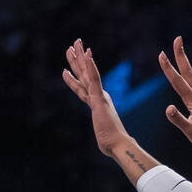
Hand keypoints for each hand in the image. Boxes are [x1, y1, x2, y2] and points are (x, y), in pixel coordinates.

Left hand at [63, 39, 129, 156]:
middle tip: (72, 45)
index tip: (73, 64)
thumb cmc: (113, 144)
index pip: (84, 86)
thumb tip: (109, 147)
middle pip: (84, 75)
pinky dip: (90, 66)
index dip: (77, 74)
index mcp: (98, 103)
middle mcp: (99, 96)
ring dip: (79, 58)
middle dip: (77, 60)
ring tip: (73, 45)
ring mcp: (99, 96)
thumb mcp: (104, 138)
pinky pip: (94, 79)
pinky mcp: (99, 99)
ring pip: (86, 73)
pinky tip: (87, 54)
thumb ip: (105, 137)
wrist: (119, 145)